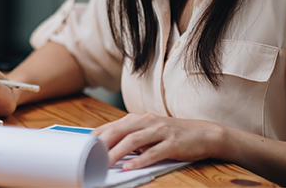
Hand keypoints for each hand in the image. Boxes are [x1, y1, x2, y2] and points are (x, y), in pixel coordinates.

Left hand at [92, 113, 224, 169]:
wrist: (203, 134)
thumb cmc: (171, 134)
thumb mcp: (148, 131)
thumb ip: (130, 136)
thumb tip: (108, 147)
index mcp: (138, 118)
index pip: (112, 125)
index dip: (97, 135)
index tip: (82, 145)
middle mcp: (147, 121)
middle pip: (119, 130)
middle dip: (103, 143)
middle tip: (89, 155)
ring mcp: (160, 131)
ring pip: (134, 140)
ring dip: (118, 152)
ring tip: (106, 163)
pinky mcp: (172, 143)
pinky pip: (154, 152)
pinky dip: (140, 160)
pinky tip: (130, 167)